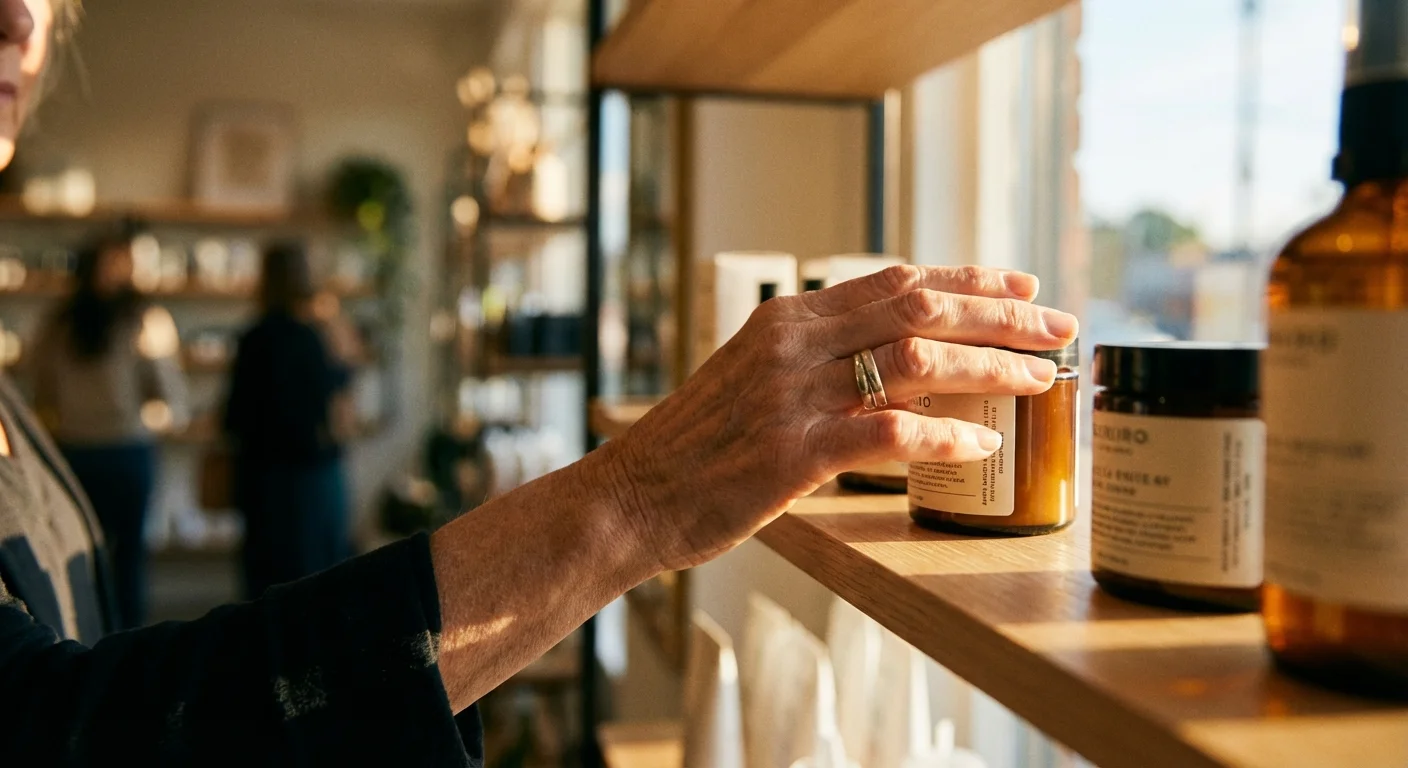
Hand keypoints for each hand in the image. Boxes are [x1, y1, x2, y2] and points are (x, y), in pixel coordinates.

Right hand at [602, 264, 1078, 571]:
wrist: (631, 496)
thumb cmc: (698, 446)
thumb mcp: (754, 379)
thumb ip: (817, 360)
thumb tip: (894, 363)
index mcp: (788, 319)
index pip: (896, 279)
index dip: (968, 280)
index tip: (1023, 287)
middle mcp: (793, 343)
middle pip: (920, 307)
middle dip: (1002, 315)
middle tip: (1060, 327)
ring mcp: (793, 396)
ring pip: (916, 360)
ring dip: (990, 366)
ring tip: (1042, 379)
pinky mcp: (793, 453)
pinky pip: (889, 433)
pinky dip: (945, 437)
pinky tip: (983, 442)